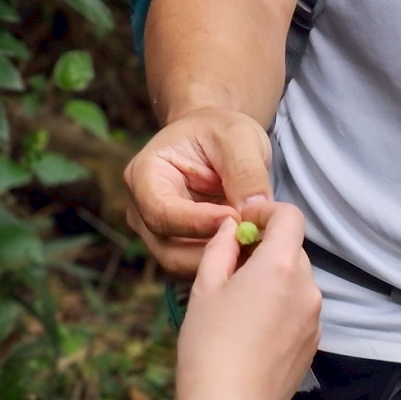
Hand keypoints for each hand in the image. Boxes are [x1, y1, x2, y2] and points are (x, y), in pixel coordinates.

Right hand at [124, 107, 274, 274]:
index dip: (197, 222)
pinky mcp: (180, 249)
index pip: (161, 211)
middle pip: (169, 249)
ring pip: (184, 265)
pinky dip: (227, 265)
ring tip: (258, 247)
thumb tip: (253, 212)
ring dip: (222, 263)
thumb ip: (245, 172)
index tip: (235, 220)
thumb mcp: (239, 137)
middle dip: (213, 251)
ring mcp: (158, 235)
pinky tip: (253, 252)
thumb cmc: (220, 132)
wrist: (216, 140)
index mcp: (144, 174)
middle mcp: (142, 210)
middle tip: (253, 241)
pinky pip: (200, 267)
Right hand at [174, 201, 320, 399]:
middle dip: (267, 248)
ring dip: (275, 279)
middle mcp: (307, 288)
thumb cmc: (209, 344)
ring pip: (297, 281)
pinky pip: (300, 310)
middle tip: (233, 265)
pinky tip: (253, 329)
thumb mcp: (205, 286)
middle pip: (293, 249)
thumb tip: (232, 228)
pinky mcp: (313, 344)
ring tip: (240, 303)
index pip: (290, 216)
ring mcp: (314, 319)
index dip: (267, 211)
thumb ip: (221, 247)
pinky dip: (282, 307)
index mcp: (281, 266)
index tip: (245, 222)